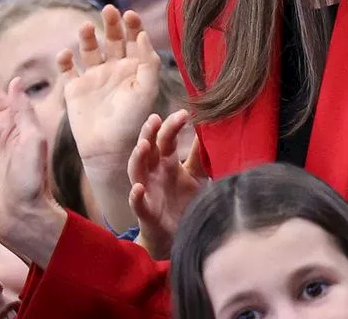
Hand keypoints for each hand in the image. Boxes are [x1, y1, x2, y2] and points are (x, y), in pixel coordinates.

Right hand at [62, 6, 159, 169]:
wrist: (109, 149)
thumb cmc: (133, 120)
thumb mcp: (147, 89)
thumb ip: (147, 61)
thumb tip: (143, 34)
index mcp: (134, 69)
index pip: (134, 39)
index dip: (133, 25)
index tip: (130, 14)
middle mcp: (114, 70)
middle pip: (112, 38)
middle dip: (111, 23)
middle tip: (109, 10)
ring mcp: (93, 78)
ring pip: (88, 49)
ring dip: (86, 37)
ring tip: (86, 28)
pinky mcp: (74, 89)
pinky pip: (67, 70)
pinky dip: (64, 60)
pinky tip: (66, 55)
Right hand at [128, 111, 207, 259]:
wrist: (178, 234)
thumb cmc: (184, 201)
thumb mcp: (197, 175)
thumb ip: (200, 155)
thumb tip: (212, 129)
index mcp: (166, 161)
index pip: (166, 139)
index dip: (172, 126)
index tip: (184, 113)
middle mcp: (153, 172)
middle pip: (147, 148)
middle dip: (149, 133)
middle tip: (155, 119)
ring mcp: (147, 190)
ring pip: (136, 170)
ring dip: (137, 158)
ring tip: (143, 145)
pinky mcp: (146, 211)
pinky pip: (137, 202)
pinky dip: (135, 196)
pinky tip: (138, 188)